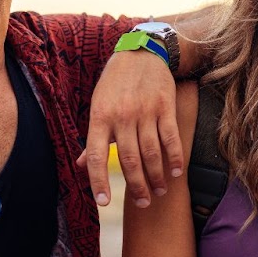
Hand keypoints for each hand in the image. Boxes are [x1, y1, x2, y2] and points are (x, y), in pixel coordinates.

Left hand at [82, 49, 181, 207]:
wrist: (141, 52)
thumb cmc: (115, 84)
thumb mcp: (98, 106)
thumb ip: (93, 138)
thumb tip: (81, 165)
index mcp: (100, 117)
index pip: (95, 155)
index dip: (98, 180)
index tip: (103, 202)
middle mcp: (121, 116)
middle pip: (128, 159)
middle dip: (137, 186)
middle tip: (143, 203)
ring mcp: (144, 111)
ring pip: (151, 152)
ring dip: (156, 176)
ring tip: (160, 191)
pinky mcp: (165, 106)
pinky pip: (170, 137)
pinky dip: (174, 157)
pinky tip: (176, 172)